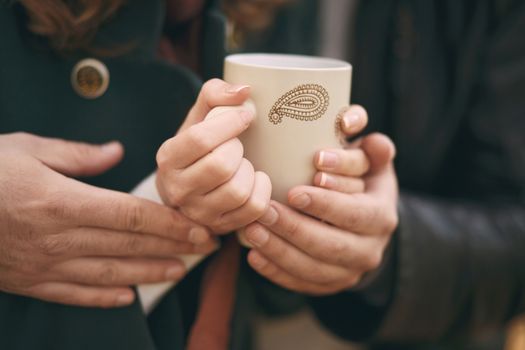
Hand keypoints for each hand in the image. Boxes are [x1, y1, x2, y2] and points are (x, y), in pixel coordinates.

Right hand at [0, 133, 215, 307]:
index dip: (171, 223)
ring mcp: (44, 264)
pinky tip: (128, 296)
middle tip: (204, 247)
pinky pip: (74, 293)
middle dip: (173, 246)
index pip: (132, 214)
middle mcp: (59, 237)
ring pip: (110, 272)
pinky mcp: (28, 281)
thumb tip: (116, 152)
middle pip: (130, 244)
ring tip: (179, 271)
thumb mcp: (25, 148)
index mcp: (62, 201)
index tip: (198, 226)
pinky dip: (104, 296)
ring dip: (149, 272)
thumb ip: (76, 154)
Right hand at [156, 79, 271, 232]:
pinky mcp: (221, 227)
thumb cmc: (199, 147)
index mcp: (168, 157)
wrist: (191, 185)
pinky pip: (254, 209)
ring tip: (241, 165)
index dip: (230, 122)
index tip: (245, 116)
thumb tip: (244, 91)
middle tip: (237, 146)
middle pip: (221, 166)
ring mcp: (199, 213)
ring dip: (249, 171)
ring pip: (238, 191)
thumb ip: (215, 94)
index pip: (200, 139)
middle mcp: (178, 190)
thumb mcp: (198, 117)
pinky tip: (254, 181)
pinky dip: (262, 190)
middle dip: (238, 149)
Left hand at [240, 106, 398, 294]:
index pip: (355, 213)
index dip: (326, 205)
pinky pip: (302, 284)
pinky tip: (254, 256)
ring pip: (314, 269)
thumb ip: (370, 147)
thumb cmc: (360, 181)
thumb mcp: (372, 162)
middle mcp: (370, 249)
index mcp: (381, 216)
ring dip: (280, 251)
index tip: (294, 191)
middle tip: (263, 211)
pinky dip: (277, 272)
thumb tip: (362, 131)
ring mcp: (349, 272)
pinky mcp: (330, 284)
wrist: (364, 222)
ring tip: (251, 231)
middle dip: (295, 229)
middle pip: (332, 245)